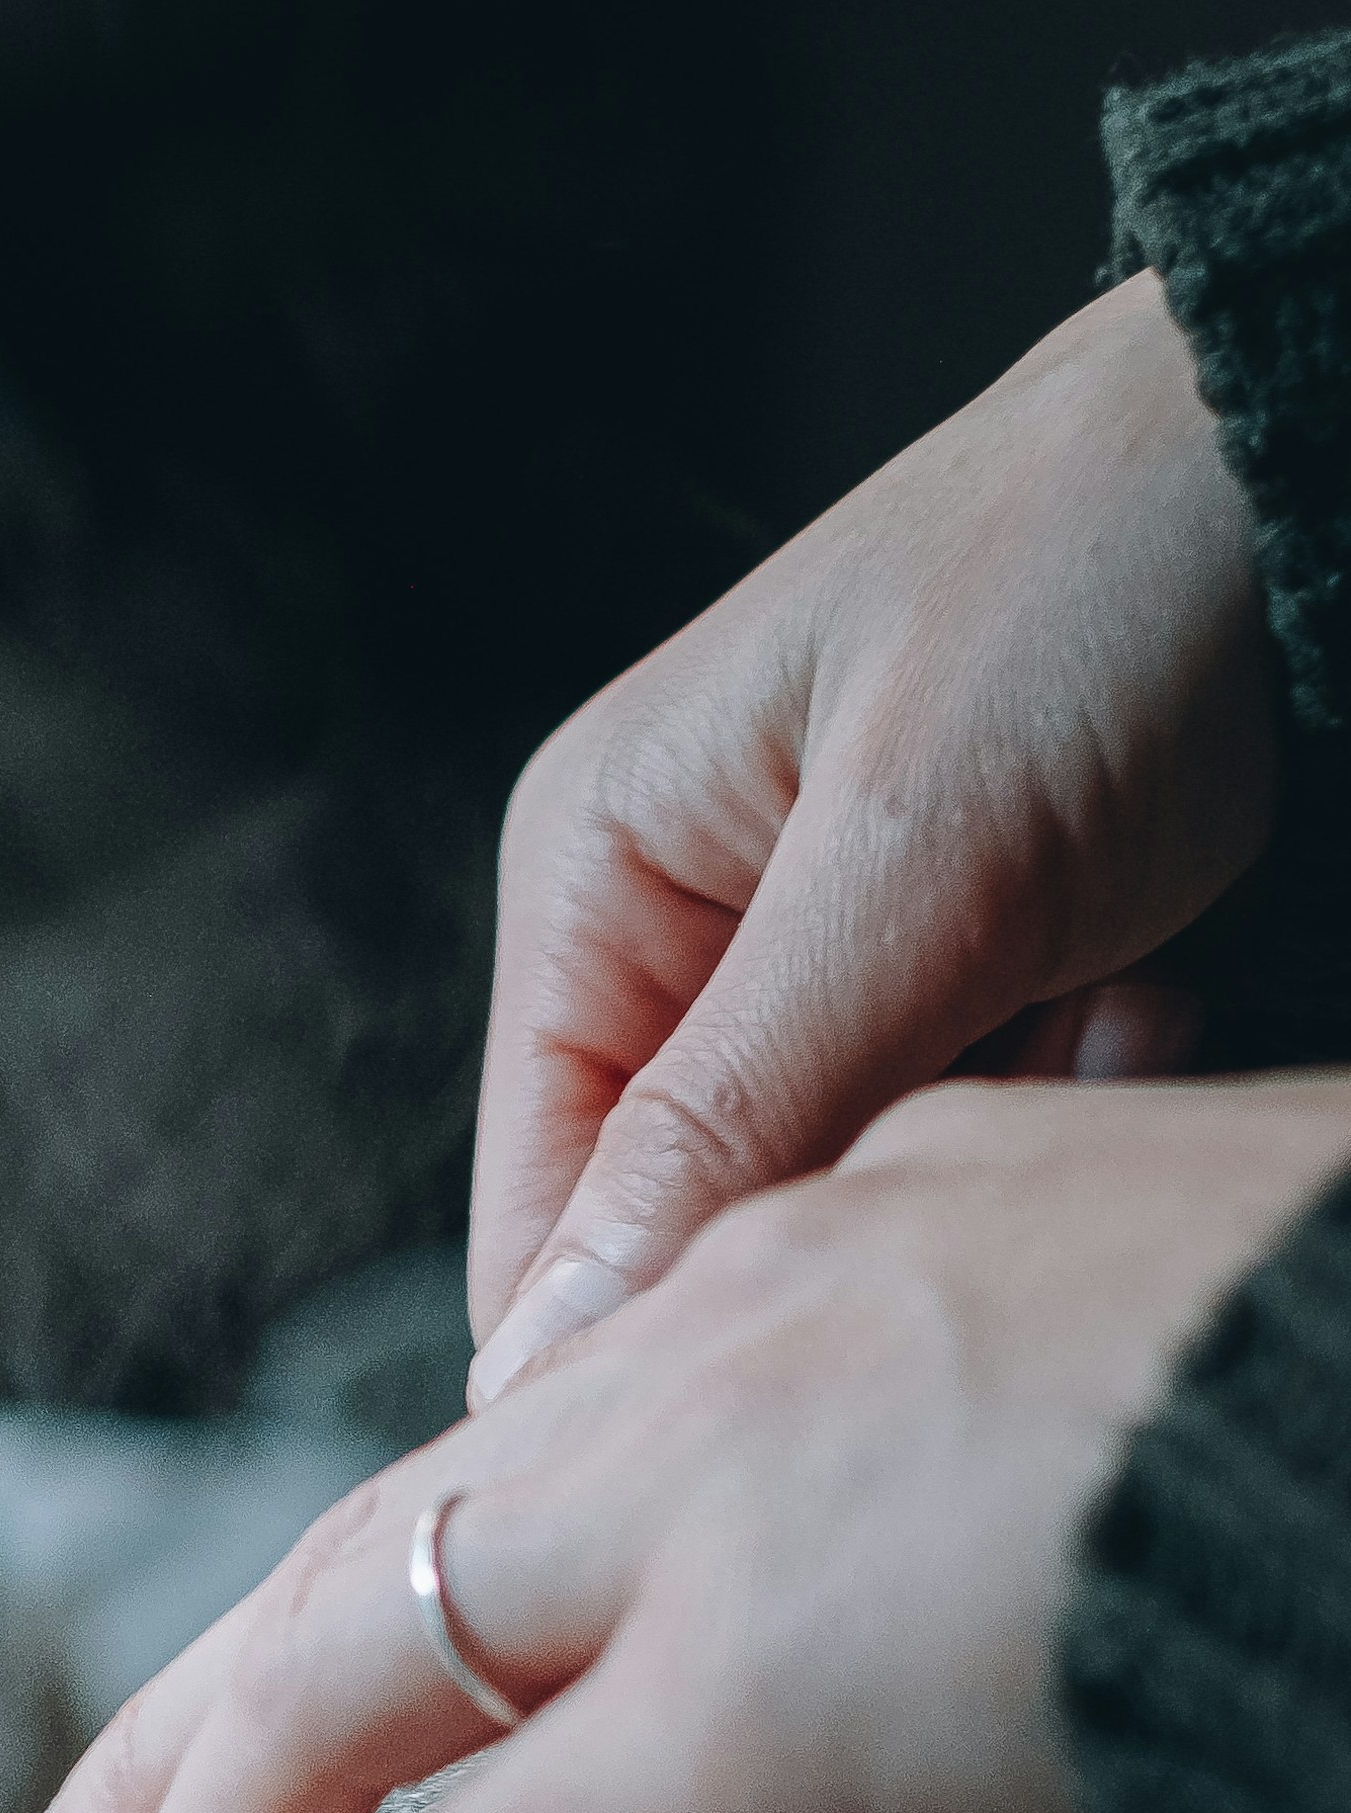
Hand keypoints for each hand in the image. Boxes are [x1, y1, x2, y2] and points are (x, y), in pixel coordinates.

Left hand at [0, 1075, 1350, 1812]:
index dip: (336, 1604)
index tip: (242, 1716)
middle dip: (174, 1747)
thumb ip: (960, 1357)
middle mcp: (706, 1349)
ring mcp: (711, 1528)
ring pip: (342, 1686)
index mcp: (798, 1234)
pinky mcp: (758, 1707)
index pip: (494, 1453)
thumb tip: (907, 1482)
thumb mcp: (1120, 1271)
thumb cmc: (1334, 1355)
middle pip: (348, 1563)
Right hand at [467, 277, 1277, 1403]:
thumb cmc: (1099, 580)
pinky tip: (1150, 969)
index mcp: (590, 891)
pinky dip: (1082, 1091)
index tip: (811, 1356)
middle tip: (1015, 1060)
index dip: (647, 1343)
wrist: (1317, 442)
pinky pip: (990, 1142)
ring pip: (869, 1202)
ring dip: (1002, 1143)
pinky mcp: (969, 979)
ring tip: (1106, 984)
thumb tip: (545, 1370)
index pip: (539, 1235)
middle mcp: (681, 941)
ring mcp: (831, 966)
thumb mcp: (911, 867)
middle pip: (712, 1235)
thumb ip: (725, 1120)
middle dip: (875, 1198)